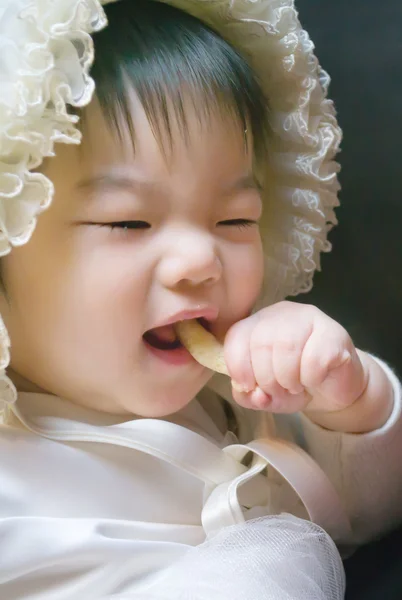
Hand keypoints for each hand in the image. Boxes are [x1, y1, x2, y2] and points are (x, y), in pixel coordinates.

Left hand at [224, 301, 392, 431]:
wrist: (335, 389)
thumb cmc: (294, 385)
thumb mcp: (264, 395)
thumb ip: (247, 396)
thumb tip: (254, 394)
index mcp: (258, 323)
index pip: (236, 336)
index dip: (238, 366)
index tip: (249, 387)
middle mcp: (281, 314)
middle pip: (261, 342)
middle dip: (266, 378)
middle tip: (279, 390)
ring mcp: (309, 318)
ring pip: (286, 346)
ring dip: (288, 379)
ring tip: (295, 386)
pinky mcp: (334, 333)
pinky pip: (314, 358)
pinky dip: (310, 378)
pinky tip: (315, 380)